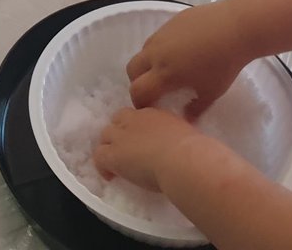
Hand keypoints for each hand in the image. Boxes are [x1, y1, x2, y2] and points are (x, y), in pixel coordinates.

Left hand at [93, 106, 208, 189]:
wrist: (184, 161)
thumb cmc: (193, 151)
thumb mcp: (186, 135)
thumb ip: (177, 135)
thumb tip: (181, 143)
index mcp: (154, 114)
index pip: (137, 115)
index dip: (135, 127)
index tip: (141, 140)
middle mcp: (134, 120)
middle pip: (117, 120)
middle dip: (119, 133)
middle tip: (126, 150)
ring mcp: (121, 137)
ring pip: (105, 136)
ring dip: (109, 147)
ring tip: (117, 163)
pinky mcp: (113, 155)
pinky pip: (99, 157)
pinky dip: (102, 166)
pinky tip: (111, 177)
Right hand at [126, 0, 251, 115]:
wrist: (234, 28)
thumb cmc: (223, 64)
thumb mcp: (212, 92)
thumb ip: (196, 108)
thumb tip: (186, 119)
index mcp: (164, 74)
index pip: (137, 91)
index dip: (139, 102)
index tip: (150, 108)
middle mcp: (156, 53)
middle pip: (131, 69)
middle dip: (138, 81)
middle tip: (154, 89)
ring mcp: (161, 34)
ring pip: (143, 51)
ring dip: (148, 63)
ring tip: (168, 68)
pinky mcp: (169, 22)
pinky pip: (157, 37)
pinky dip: (160, 48)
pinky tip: (181, 50)